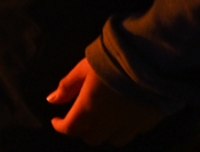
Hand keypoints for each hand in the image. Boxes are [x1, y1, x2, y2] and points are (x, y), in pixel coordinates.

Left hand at [48, 59, 165, 146]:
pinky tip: (123, 116)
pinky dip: (123, 128)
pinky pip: (132, 133)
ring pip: (113, 140)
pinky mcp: (148, 123)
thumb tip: (51, 100)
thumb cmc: (110, 60)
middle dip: (82, 130)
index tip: (56, 121)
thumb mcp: (83, 68)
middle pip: (92, 138)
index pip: (71, 128)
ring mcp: (130, 125)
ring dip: (104, 132)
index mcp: (89, 108)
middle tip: (80, 116)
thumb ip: (67, 86)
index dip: (60, 127)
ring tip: (103, 119)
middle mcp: (108, 122)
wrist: (148, 60)